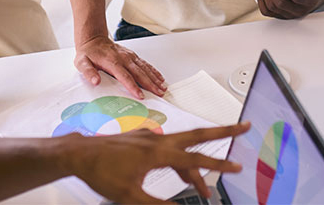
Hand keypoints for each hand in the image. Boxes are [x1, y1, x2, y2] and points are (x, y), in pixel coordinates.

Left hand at [73, 122, 249, 203]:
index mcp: (159, 153)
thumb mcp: (129, 197)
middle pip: (199, 134)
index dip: (218, 165)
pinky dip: (178, 159)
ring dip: (195, 163)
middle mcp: (158, 140)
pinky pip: (168, 148)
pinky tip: (172, 169)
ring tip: (202, 186)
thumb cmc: (102, 173)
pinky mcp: (142, 139)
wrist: (80, 154)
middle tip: (244, 126)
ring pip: (182, 147)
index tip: (237, 165)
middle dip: (224, 130)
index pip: (196, 160)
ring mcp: (150, 137)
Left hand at [74, 35, 166, 98]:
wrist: (94, 39)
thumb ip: (88, 72)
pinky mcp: (133, 56)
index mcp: (112, 62)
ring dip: (155, 78)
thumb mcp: (81, 63)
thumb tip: (95, 81)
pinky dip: (154, 71)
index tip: (140, 95)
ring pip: (145, 68)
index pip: (125, 76)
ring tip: (163, 87)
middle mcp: (124, 58)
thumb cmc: (88, 53)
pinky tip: (160, 77)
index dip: (133, 87)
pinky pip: (145, 64)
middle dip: (151, 84)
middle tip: (159, 93)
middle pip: (140, 73)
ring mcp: (130, 56)